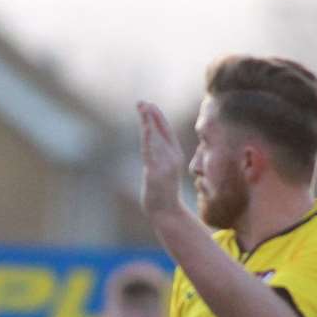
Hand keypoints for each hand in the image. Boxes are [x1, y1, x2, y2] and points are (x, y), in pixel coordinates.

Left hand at [137, 100, 188, 218]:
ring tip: (141, 108)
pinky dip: (148, 137)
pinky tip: (143, 127)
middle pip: (160, 132)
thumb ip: (159, 160)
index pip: (166, 132)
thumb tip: (151, 150)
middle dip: (151, 116)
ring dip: (147, 122)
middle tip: (142, 102)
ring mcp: (165, 165)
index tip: (149, 106)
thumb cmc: (164, 195)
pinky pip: (150, 151)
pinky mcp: (156, 173)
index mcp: (175, 156)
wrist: (167, 213)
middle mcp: (172, 157)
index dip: (158, 118)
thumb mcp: (163, 173)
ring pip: (155, 138)